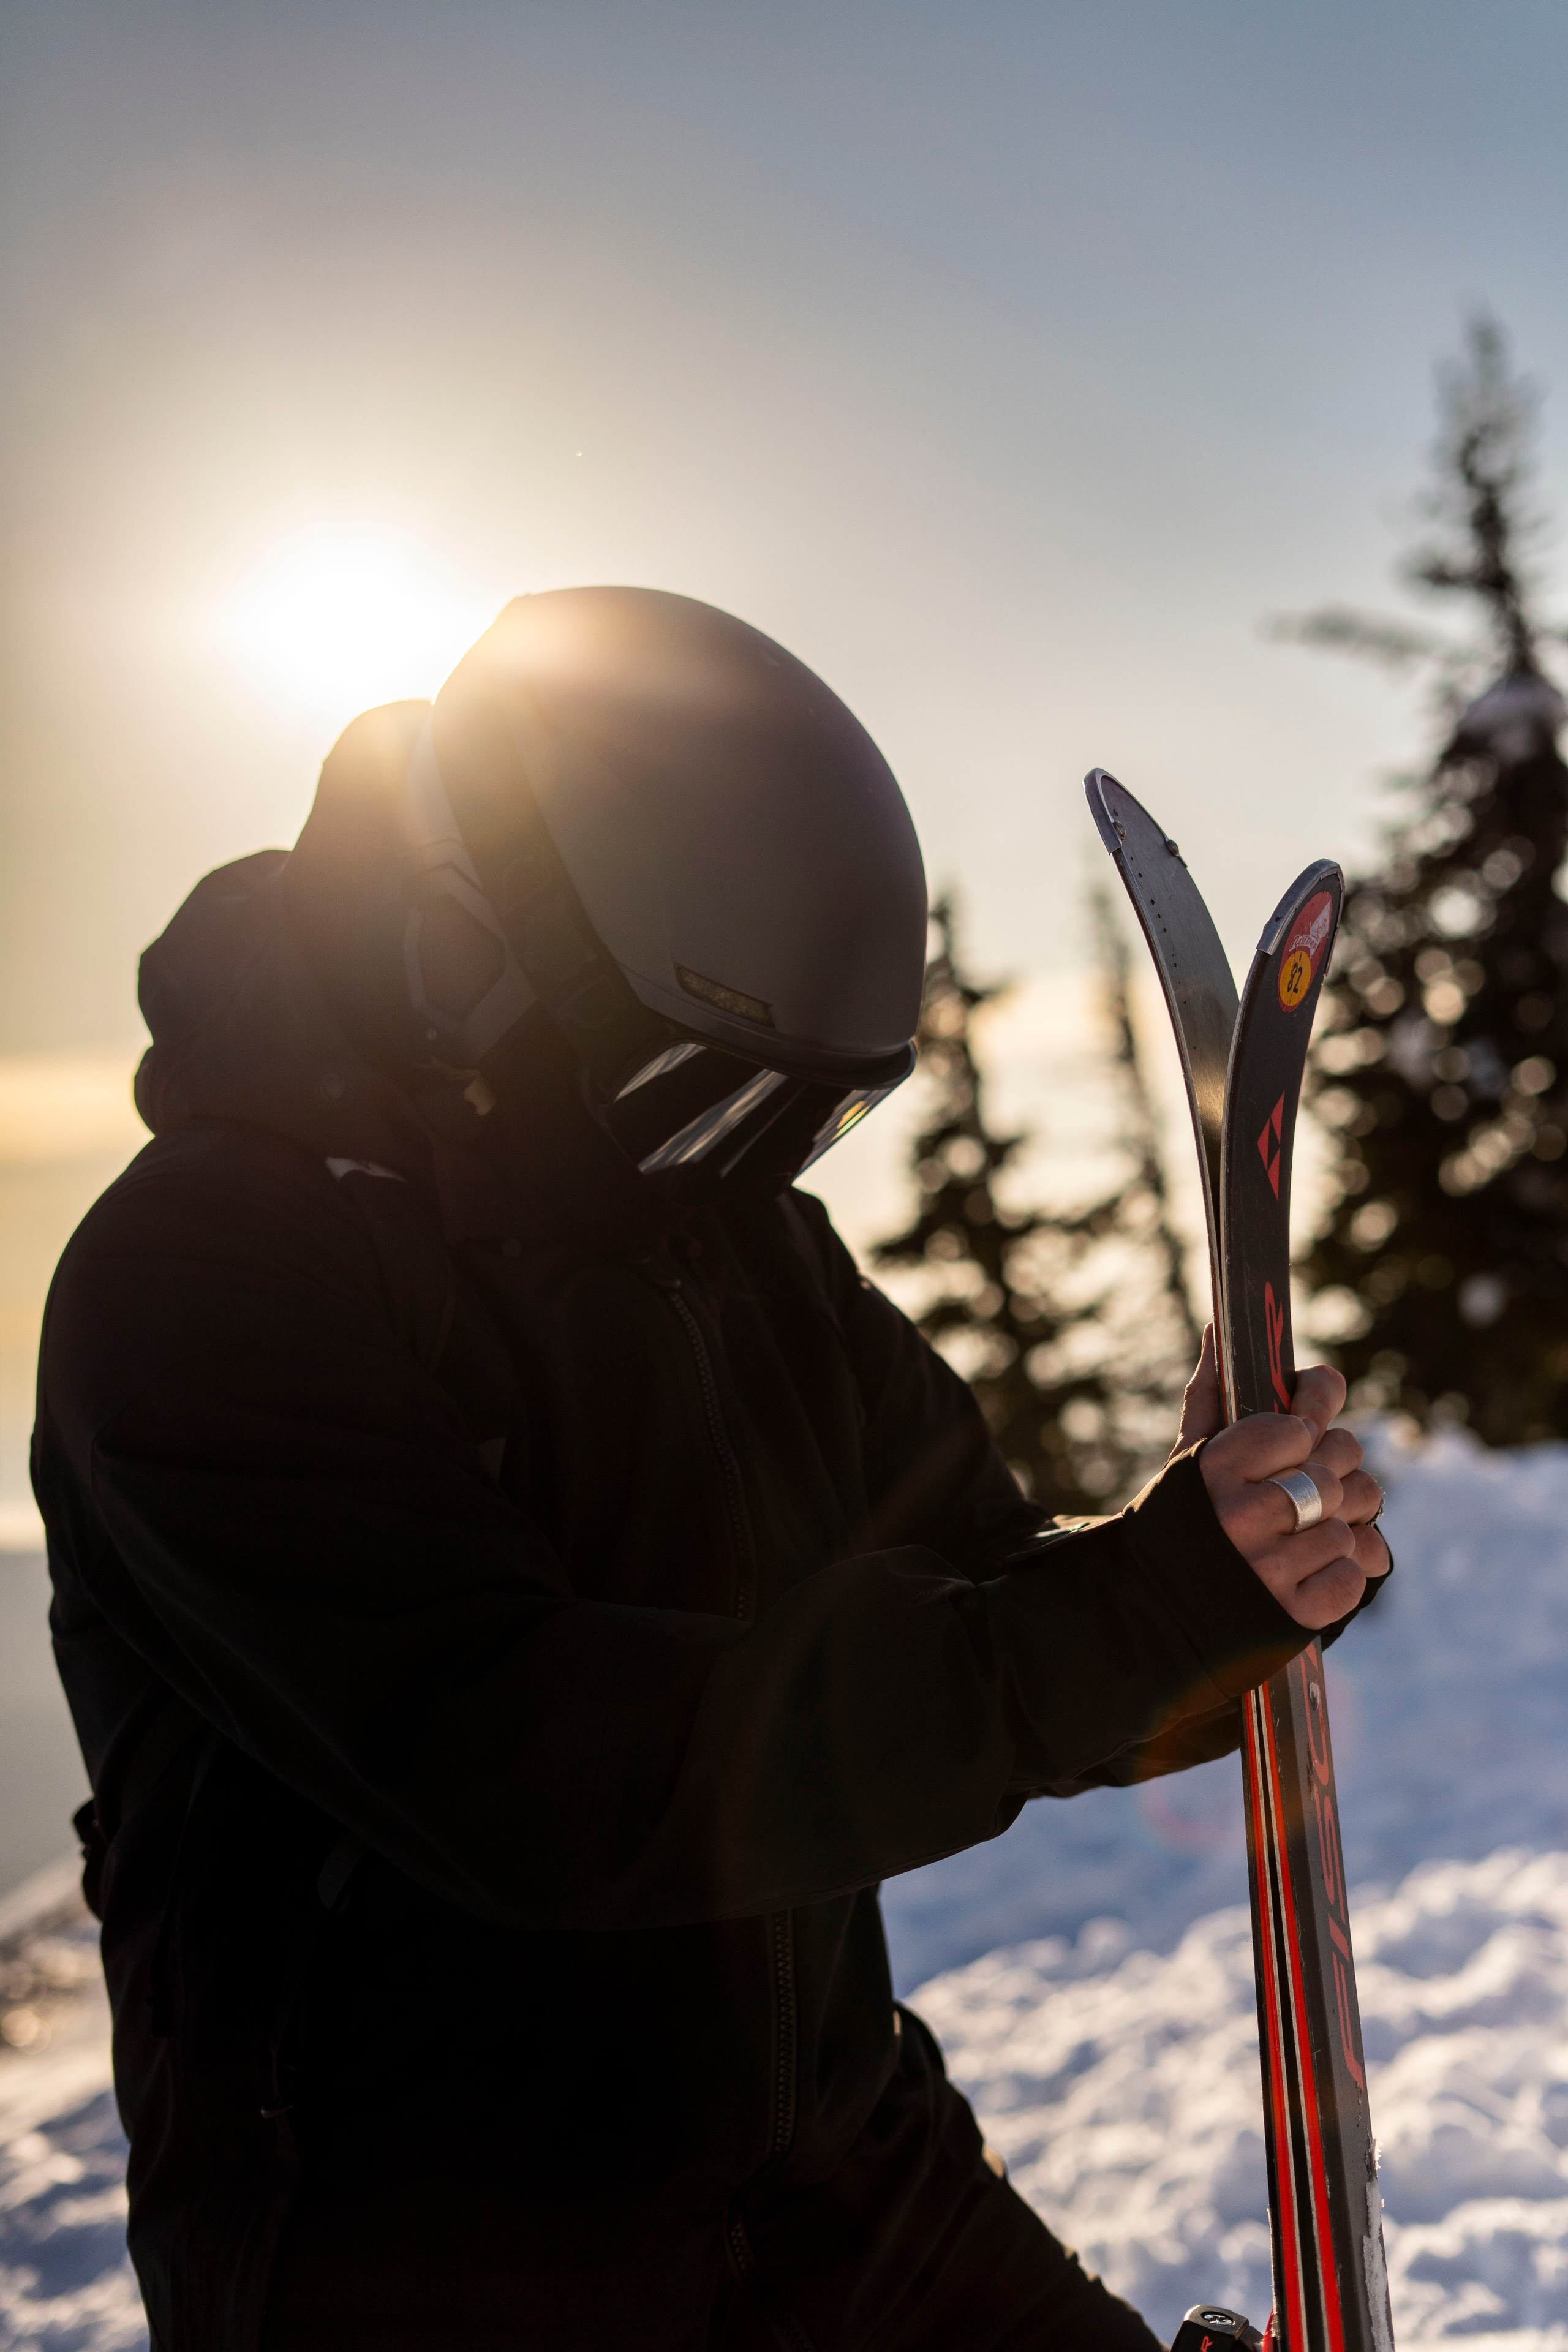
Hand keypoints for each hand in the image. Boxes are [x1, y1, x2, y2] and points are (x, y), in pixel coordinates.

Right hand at [1174, 1327, 1390, 1629]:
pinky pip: (1355, 1574)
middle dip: (1335, 1472)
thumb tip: (1219, 1328)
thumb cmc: (1178, 1525)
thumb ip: (1212, 1395)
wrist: (1149, 1618)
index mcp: (1216, 1467)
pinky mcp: (1292, 1617)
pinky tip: (1310, 1568)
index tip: (1300, 1435)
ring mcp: (1269, 1569)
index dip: (1310, 1426)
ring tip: (1307, 1531)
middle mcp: (1242, 1515)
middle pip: (1338, 1470)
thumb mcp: (1188, 1460)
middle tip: (1314, 1482)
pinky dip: (1343, 1571)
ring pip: (1352, 1524)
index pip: (1302, 1425)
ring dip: (1339, 1526)